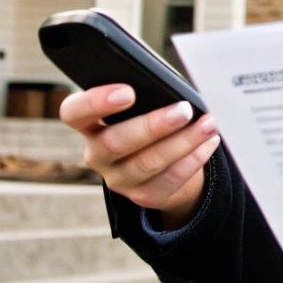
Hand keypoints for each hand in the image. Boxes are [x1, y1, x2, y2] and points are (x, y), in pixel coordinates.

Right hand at [57, 85, 220, 229]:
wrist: (160, 161)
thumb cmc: (146, 117)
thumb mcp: (139, 103)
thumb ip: (144, 94)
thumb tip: (170, 87)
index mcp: (88, 123)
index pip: (74, 113)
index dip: (96, 102)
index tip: (128, 92)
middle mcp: (97, 154)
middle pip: (115, 143)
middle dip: (153, 126)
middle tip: (183, 109)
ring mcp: (118, 179)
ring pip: (147, 163)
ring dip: (182, 142)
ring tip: (207, 124)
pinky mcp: (143, 195)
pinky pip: (169, 179)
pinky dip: (193, 159)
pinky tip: (208, 142)